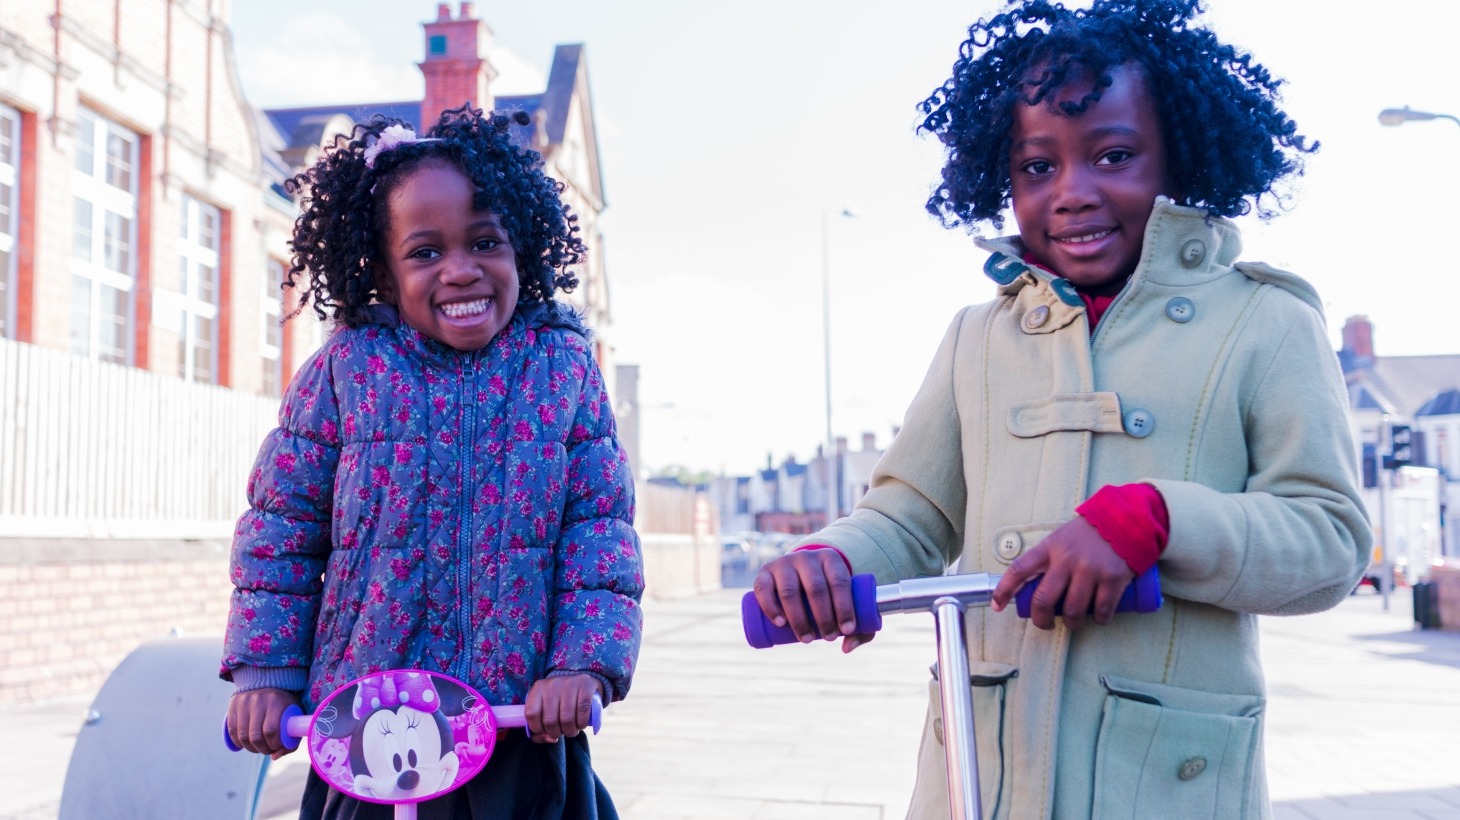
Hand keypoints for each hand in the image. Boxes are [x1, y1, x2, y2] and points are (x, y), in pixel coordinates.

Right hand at [227, 688, 298, 758]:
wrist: (267, 681)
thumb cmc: (283, 704)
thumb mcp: (293, 715)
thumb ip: (291, 738)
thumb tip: (274, 757)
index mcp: (277, 702)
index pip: (271, 731)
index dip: (273, 744)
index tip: (276, 747)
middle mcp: (259, 700)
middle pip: (256, 736)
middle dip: (262, 749)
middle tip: (267, 750)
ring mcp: (244, 702)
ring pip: (242, 736)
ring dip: (250, 748)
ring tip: (257, 747)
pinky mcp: (233, 705)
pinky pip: (232, 730)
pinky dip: (238, 742)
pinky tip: (245, 744)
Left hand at [526, 674, 602, 742]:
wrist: (581, 682)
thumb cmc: (560, 701)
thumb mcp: (546, 710)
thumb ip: (541, 730)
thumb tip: (551, 739)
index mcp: (538, 689)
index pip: (531, 714)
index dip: (538, 729)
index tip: (546, 730)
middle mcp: (552, 684)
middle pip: (550, 721)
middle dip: (557, 733)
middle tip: (562, 731)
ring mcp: (569, 683)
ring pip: (567, 719)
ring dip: (571, 731)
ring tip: (572, 729)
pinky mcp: (585, 685)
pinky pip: (582, 711)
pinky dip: (582, 723)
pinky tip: (581, 724)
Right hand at [752, 549, 873, 652]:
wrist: (799, 572)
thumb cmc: (828, 592)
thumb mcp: (847, 601)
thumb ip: (858, 627)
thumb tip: (846, 647)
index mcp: (830, 558)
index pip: (839, 581)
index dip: (844, 606)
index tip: (847, 630)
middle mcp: (806, 557)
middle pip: (816, 588)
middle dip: (824, 617)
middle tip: (829, 638)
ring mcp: (784, 563)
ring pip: (789, 591)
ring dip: (799, 619)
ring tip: (807, 640)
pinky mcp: (765, 573)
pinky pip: (763, 589)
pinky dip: (770, 607)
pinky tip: (780, 623)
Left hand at [990, 516, 1134, 630]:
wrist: (1126, 519)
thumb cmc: (1089, 532)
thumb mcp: (1061, 538)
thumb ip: (1047, 557)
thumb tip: (1029, 585)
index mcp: (1049, 547)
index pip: (1019, 570)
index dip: (1004, 590)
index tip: (997, 606)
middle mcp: (1067, 559)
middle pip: (1043, 599)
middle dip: (1040, 620)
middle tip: (1045, 624)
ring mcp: (1090, 570)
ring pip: (1072, 611)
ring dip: (1071, 623)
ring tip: (1073, 623)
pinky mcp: (1113, 579)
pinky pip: (1102, 610)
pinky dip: (1100, 620)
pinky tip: (1099, 618)